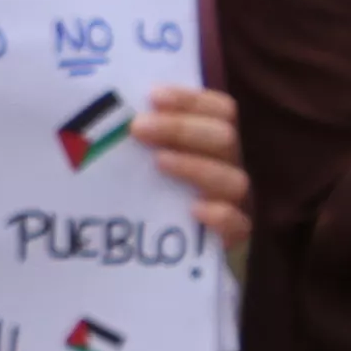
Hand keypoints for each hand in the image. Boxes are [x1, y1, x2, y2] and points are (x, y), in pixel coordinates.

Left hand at [136, 84, 249, 252]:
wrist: (157, 254)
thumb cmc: (145, 197)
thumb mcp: (141, 161)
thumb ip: (139, 136)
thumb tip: (111, 111)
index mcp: (213, 143)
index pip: (220, 110)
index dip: (191, 99)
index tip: (153, 96)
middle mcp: (228, 168)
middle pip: (224, 137)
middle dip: (182, 128)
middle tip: (138, 128)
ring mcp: (234, 203)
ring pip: (234, 179)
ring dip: (196, 166)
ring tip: (159, 162)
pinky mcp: (232, 239)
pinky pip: (239, 225)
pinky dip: (220, 214)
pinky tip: (194, 210)